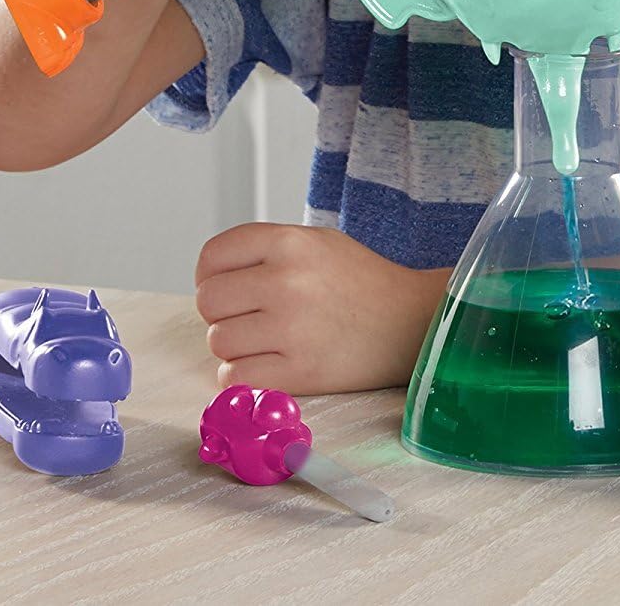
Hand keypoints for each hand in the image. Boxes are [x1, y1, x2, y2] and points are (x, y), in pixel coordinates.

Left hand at [194, 223, 447, 393]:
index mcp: (290, 241)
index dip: (212, 275)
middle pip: (208, 301)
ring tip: (268, 340)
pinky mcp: (298, 372)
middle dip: (222, 312)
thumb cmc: (361, 281)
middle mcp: (287, 280)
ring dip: (235, 346)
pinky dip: (245, 374)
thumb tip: (211, 275)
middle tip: (250, 316)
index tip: (230, 287)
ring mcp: (291, 328)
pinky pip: (235, 377)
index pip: (212, 256)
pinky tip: (270, 363)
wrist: (410, 322)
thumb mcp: (318, 243)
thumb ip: (267, 250)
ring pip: (219, 341)